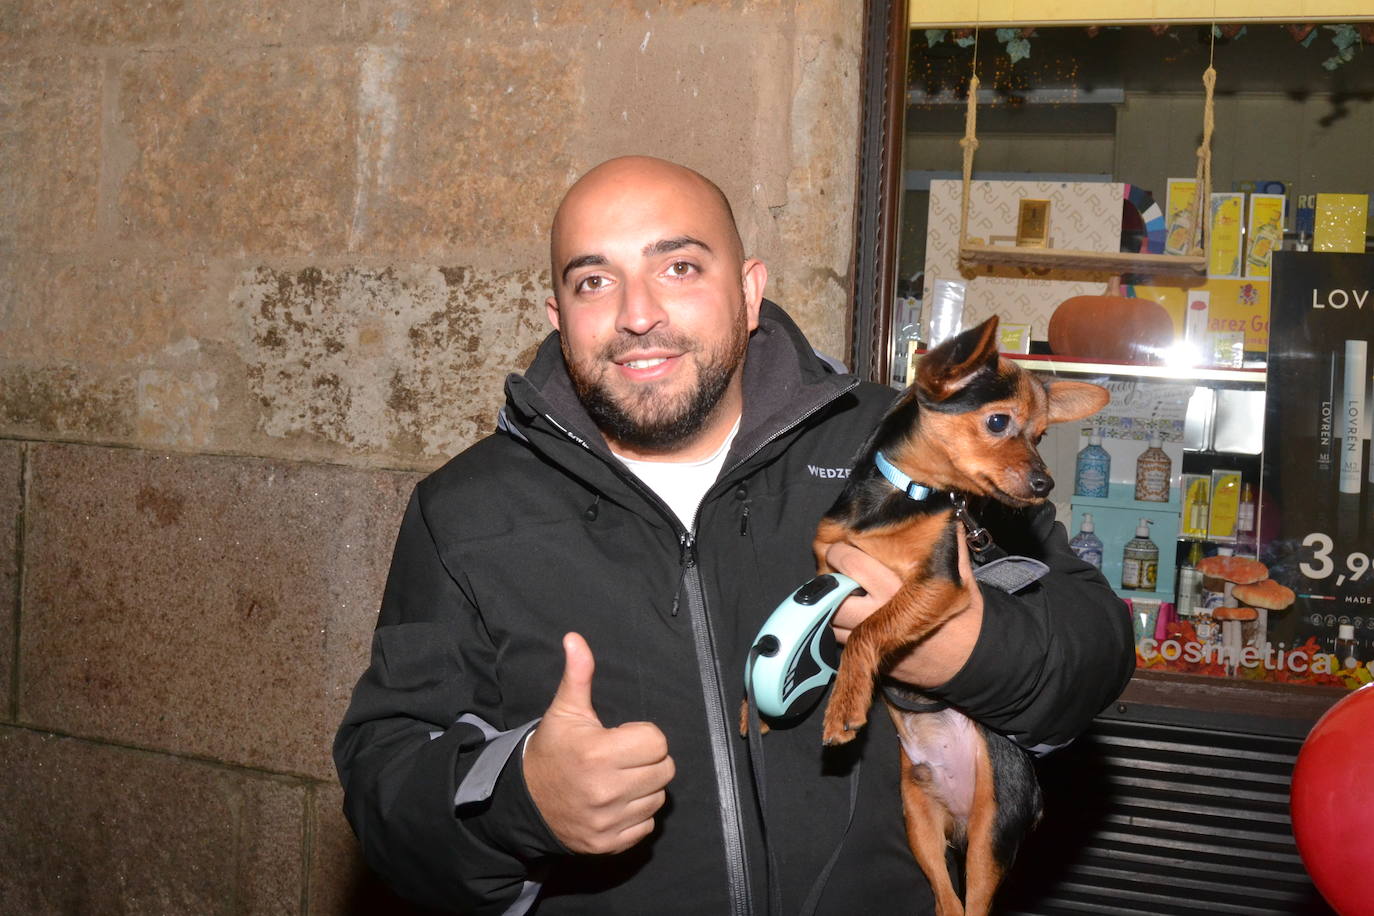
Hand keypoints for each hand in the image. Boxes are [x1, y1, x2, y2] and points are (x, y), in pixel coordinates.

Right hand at [524, 632, 674, 854]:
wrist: (524, 802)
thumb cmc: (552, 750)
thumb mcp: (564, 711)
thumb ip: (579, 674)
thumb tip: (575, 638)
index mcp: (598, 753)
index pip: (657, 742)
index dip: (643, 736)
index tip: (622, 737)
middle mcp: (606, 790)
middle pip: (665, 770)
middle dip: (648, 760)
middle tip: (625, 758)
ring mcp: (608, 821)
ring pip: (659, 798)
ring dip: (645, 787)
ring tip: (620, 779)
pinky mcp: (608, 844)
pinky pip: (647, 826)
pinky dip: (636, 814)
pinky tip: (616, 802)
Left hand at [826, 535, 983, 687]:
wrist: (968, 660)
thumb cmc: (963, 615)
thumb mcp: (960, 574)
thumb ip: (948, 541)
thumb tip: (940, 507)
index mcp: (898, 587)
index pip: (850, 562)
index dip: (840, 550)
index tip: (842, 544)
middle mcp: (879, 612)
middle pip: (832, 588)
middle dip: (828, 572)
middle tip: (834, 564)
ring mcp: (871, 637)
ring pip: (828, 614)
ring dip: (828, 598)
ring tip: (838, 585)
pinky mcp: (868, 654)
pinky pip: (835, 636)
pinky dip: (835, 621)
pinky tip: (847, 609)